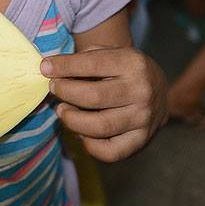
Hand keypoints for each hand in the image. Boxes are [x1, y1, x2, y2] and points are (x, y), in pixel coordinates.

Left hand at [41, 46, 166, 161]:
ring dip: (72, 120)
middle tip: (54, 88)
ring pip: (98, 126)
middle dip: (65, 92)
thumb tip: (50, 69)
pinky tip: (81, 132)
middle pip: (92, 97)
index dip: (63, 66)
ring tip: (63, 110)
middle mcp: (141, 92)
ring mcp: (143, 119)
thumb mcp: (112, 53)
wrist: (159, 91)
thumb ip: (84, 59)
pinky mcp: (141, 141)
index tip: (45, 68)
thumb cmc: (125, 71)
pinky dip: (88, 145)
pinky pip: (109, 152)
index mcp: (133, 64)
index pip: (91, 64)